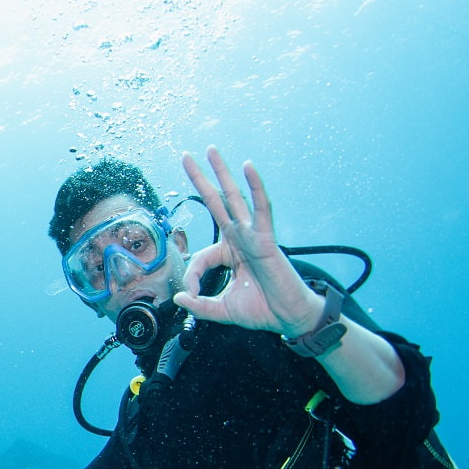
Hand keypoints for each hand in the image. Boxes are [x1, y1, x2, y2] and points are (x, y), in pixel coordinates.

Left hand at [175, 146, 324, 337]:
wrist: (288, 318)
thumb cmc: (261, 310)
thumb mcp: (221, 309)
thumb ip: (199, 306)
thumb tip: (180, 298)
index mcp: (229, 253)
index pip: (200, 255)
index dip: (191, 275)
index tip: (189, 293)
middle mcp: (240, 238)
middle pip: (216, 202)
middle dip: (201, 179)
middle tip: (186, 156)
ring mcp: (253, 235)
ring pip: (235, 198)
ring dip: (222, 172)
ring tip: (210, 150)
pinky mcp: (267, 239)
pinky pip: (261, 208)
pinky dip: (256, 186)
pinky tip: (248, 166)